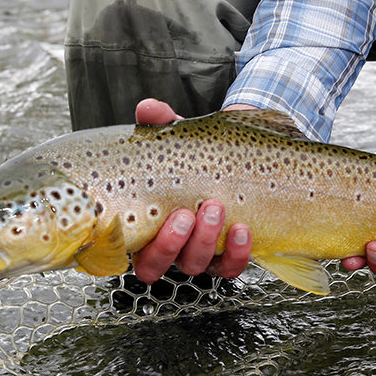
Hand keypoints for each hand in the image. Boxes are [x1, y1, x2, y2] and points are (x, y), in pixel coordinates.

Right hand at [130, 99, 252, 282]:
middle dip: (171, 243)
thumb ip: (161, 123)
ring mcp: (201, 252)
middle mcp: (171, 245)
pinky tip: (242, 229)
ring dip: (204, 240)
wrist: (241, 155)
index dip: (142, 245)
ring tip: (215, 207)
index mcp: (148, 224)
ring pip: (196, 265)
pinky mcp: (231, 254)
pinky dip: (237, 252)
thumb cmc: (199, 155)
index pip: (134, 251)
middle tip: (186, 214)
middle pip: (159, 265)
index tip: (158, 216)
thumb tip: (149, 109)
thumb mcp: (180, 138)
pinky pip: (231, 266)